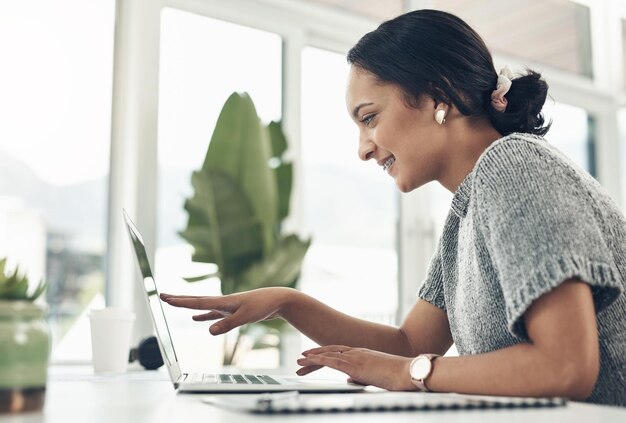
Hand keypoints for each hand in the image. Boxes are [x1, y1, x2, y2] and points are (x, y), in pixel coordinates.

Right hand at [159, 287, 292, 334]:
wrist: (278, 299)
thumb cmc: (263, 305)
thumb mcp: (245, 317)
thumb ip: (227, 324)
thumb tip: (208, 331)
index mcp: (223, 302)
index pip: (196, 302)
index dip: (180, 302)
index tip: (164, 298)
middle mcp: (222, 302)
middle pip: (196, 301)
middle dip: (179, 299)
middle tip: (162, 296)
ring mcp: (227, 306)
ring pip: (203, 307)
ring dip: (189, 306)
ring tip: (175, 303)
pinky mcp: (234, 312)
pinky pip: (214, 314)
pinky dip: (204, 317)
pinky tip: (197, 320)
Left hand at [296, 345, 415, 390]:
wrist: (407, 372)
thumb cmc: (397, 376)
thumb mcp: (375, 376)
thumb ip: (360, 377)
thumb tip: (349, 380)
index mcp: (362, 354)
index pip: (339, 352)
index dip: (325, 354)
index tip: (314, 355)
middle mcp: (357, 351)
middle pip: (330, 351)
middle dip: (315, 354)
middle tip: (301, 357)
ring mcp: (355, 356)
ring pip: (328, 354)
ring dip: (312, 356)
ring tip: (299, 359)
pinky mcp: (354, 364)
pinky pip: (331, 360)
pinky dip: (318, 358)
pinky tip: (308, 358)